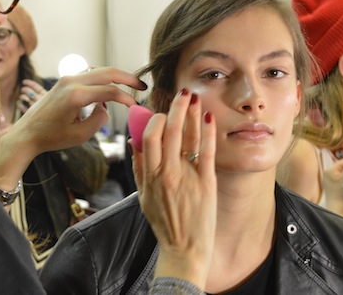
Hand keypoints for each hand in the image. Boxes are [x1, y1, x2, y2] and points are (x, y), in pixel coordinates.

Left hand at [0, 67, 145, 186]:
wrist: (27, 133)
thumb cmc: (52, 137)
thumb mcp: (81, 135)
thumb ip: (99, 119)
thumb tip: (105, 107)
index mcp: (76, 95)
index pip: (110, 91)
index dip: (127, 98)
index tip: (136, 106)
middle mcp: (71, 82)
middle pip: (107, 72)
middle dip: (127, 78)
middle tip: (142, 86)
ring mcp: (66, 79)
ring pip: (98, 71)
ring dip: (114, 77)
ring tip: (129, 86)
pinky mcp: (64, 81)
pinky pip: (89, 75)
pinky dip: (102, 79)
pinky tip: (108, 91)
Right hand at [133, 88, 216, 289]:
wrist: (184, 250)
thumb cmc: (164, 224)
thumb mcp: (143, 196)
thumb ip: (138, 168)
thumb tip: (134, 142)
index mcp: (151, 175)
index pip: (149, 136)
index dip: (155, 119)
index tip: (160, 113)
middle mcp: (168, 173)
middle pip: (170, 131)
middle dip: (176, 107)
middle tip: (181, 93)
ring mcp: (188, 177)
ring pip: (189, 137)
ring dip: (192, 113)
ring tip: (194, 98)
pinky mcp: (207, 182)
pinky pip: (207, 151)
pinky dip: (208, 132)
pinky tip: (208, 118)